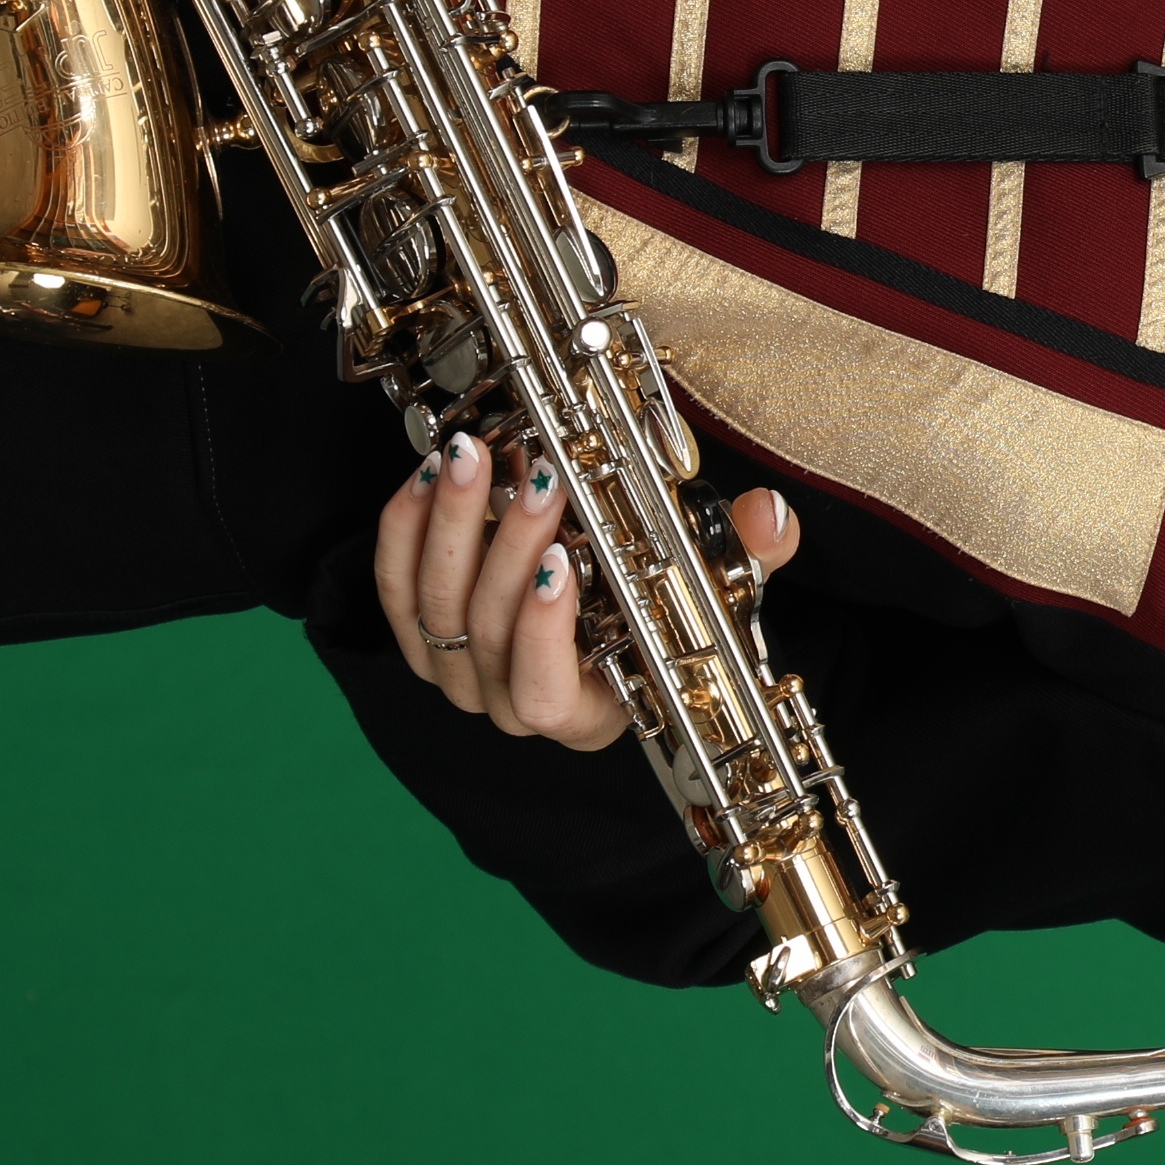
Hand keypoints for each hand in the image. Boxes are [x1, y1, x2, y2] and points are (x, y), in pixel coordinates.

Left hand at [374, 429, 803, 746]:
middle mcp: (508, 701)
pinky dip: (405, 529)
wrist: (602, 620)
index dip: (542, 634)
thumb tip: (771, 516)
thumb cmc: (655, 615)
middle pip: (485, 632)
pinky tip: (428, 475)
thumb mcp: (712, 591)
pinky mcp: (420, 635)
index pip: (544, 694)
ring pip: (433, 608)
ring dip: (451, 524)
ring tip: (474, 454)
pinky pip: (393, 590)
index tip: (564, 562)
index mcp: (582, 710)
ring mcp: (458, 672)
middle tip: (535, 474)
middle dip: (507, 546)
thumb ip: (746, 558)